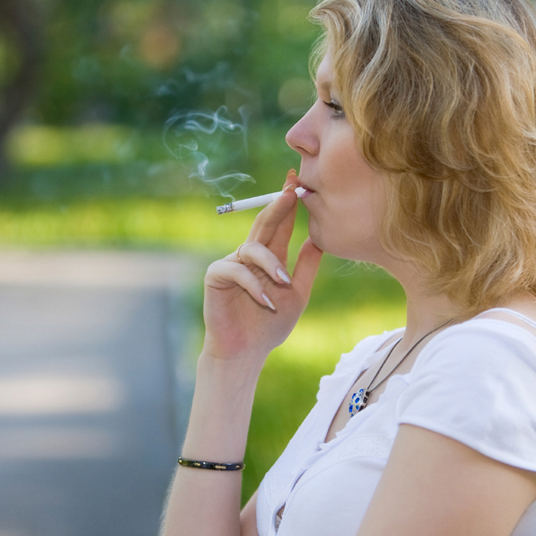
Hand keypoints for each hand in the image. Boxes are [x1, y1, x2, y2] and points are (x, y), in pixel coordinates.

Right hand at [202, 171, 322, 362]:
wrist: (245, 352)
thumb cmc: (270, 326)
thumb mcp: (298, 294)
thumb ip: (306, 266)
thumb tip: (320, 238)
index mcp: (269, 257)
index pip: (280, 224)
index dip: (287, 203)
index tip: (298, 182)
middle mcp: (249, 255)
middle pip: (264, 223)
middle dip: (278, 206)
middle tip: (290, 190)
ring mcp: (231, 263)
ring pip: (254, 248)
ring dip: (271, 265)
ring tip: (284, 284)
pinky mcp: (216, 275)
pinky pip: (237, 270)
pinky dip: (254, 285)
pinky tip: (266, 301)